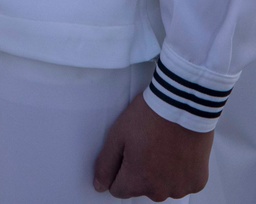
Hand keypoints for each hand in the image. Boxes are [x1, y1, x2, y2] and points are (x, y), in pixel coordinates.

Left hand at [93, 93, 212, 198]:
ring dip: (162, 173)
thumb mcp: (118, 135)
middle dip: (141, 172)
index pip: (119, 191)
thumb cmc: (149, 116)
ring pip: (164, 187)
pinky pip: (183, 182)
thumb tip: (99, 185)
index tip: (126, 154)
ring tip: (164, 146)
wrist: (182, 104)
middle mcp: (160, 192)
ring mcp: (180, 188)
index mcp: (138, 181)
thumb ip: (106, 163)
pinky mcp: (197, 182)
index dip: (119, 171)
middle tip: (147, 145)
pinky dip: (180, 171)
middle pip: (142, 189)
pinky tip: (179, 150)